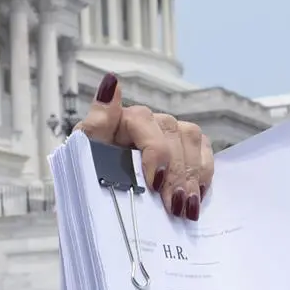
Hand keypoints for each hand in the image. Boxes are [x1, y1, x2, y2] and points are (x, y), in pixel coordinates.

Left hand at [77, 73, 215, 219]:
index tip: (155, 183)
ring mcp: (170, 132)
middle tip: (174, 206)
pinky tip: (197, 197)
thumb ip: (98, 120)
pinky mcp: (185, 148)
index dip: (155, 152)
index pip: (144, 122)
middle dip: (176, 174)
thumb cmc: (90, 172)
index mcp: (121, 118)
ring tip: (186, 208)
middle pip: (173, 134)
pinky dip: (203, 174)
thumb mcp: (84, 151)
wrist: (99, 194)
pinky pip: (204, 151)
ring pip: (192, 140)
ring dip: (193, 175)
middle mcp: (149, 121)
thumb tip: (111, 82)